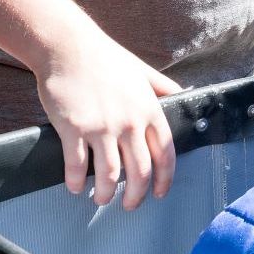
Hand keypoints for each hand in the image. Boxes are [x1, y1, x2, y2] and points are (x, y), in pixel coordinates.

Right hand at [34, 30, 181, 210]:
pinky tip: (75, 186)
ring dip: (105, 194)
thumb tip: (184, 95)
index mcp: (149, 110)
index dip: (164, 178)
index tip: (160, 192)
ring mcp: (102, 127)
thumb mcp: (144, 72)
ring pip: (109, 175)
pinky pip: (77, 166)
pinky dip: (76, 182)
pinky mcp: (74, 129)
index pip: (165, 153)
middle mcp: (130, 122)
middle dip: (136, 196)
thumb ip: (164, 88)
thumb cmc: (105, 59)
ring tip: (100, 199)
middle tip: (129, 205)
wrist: (69, 47)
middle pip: (140, 171)